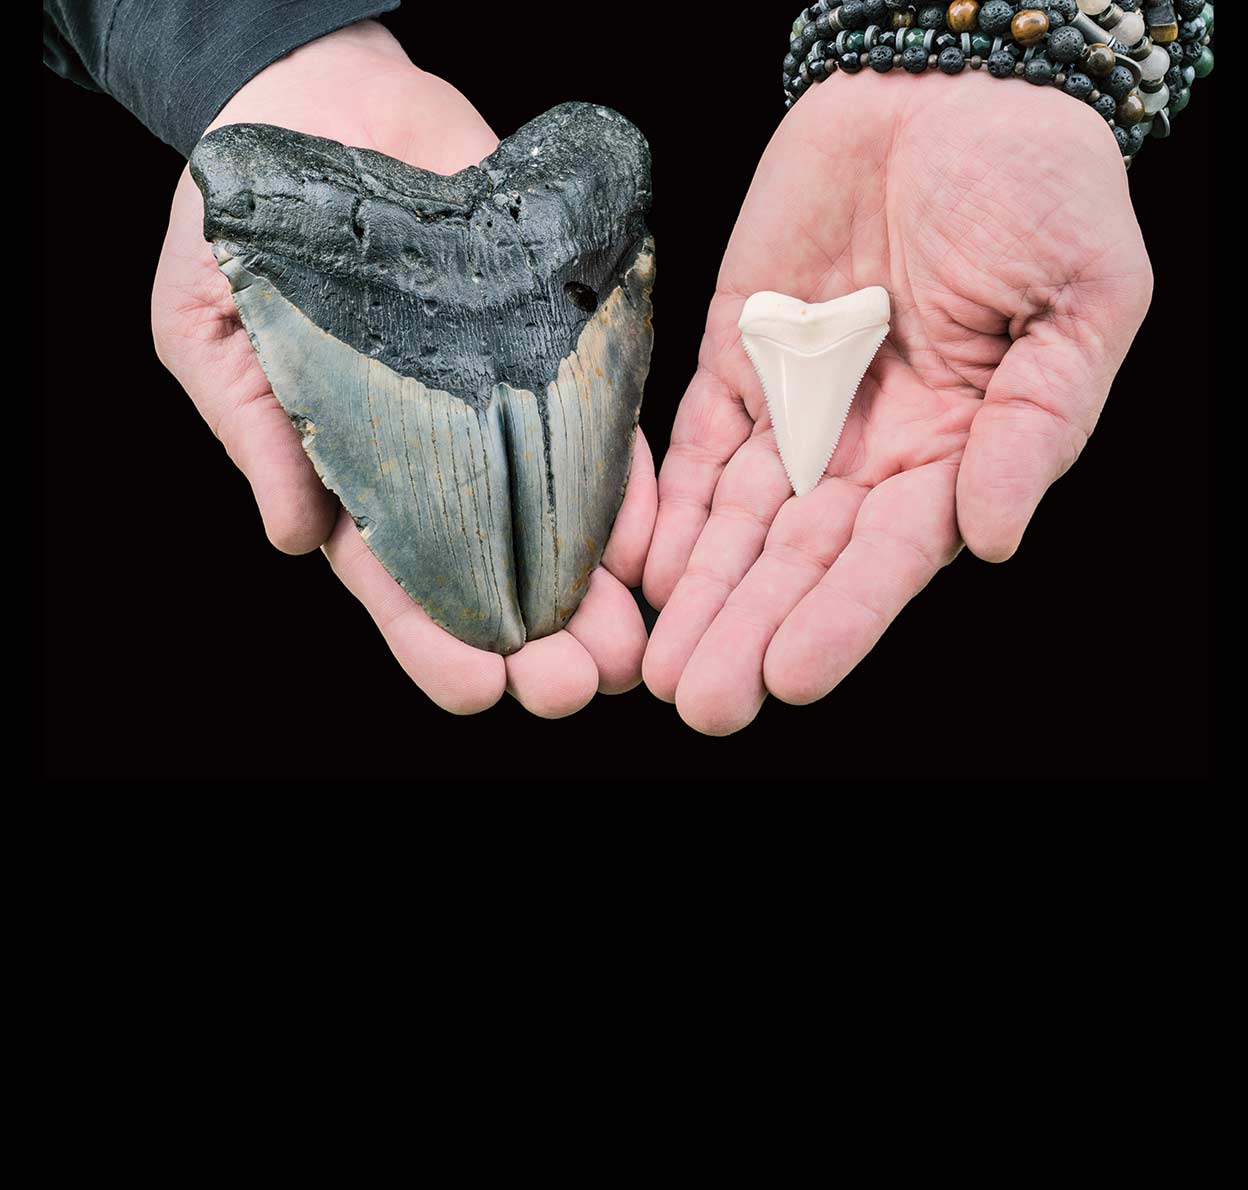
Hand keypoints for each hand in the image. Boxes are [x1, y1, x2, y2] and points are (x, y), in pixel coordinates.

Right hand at [152, 21, 655, 716]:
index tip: (479, 691)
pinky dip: (627, 485)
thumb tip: (293, 537)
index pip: (398, 583)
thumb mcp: (210, 327)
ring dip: (598, 591)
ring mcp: (502, 405)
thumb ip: (254, 430)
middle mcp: (440, 457)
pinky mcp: (553, 348)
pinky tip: (653, 544)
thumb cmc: (242, 225)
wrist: (318, 108)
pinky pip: (599, 425)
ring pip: (559, 519)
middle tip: (577, 687)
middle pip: (495, 572)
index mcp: (354, 475)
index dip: (435, 643)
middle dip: (537, 642)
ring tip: (632, 649)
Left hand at [642, 71, 1152, 734]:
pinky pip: (695, 448)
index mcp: (953, 451)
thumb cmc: (1038, 187)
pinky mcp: (735, 361)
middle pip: (799, 561)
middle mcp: (867, 450)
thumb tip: (990, 538)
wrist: (946, 90)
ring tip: (662, 666)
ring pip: (739, 523)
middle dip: (749, 630)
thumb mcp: (1077, 303)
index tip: (791, 676)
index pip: (889, 556)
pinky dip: (666, 508)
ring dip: (700, 595)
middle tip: (703, 700)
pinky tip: (642, 572)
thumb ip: (1034, 425)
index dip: (843, 619)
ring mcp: (795, 408)